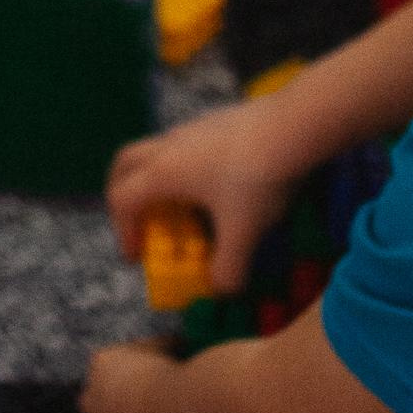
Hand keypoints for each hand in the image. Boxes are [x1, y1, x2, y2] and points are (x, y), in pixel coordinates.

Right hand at [105, 97, 296, 292]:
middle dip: (122, 194)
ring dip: (151, 180)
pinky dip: (177, 168)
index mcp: (163, 173)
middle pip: (124, 165)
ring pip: (152, 151)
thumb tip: (220, 290)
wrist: (289, 129)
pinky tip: (210, 186)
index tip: (137, 257)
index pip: (122, 199)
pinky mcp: (211, 123)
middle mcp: (167, 147)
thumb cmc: (256, 180)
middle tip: (136, 221)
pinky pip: (178, 146)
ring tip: (177, 208)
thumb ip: (229, 269)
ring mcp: (188, 130)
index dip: (123, 230)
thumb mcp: (243, 233)